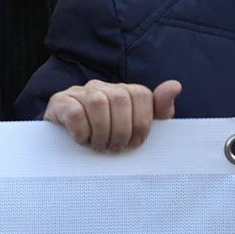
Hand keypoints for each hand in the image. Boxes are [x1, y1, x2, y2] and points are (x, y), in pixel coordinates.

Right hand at [43, 79, 179, 153]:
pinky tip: (82, 140)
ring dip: (102, 133)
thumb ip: (159, 109)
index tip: (134, 144)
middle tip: (115, 148)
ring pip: (97, 102)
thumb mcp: (138, 127)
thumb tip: (175, 85)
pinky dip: (82, 132)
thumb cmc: (109, 137)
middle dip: (122, 131)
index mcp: (123, 91)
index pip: (141, 94)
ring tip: (100, 146)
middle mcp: (101, 87)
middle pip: (120, 98)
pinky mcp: (59, 102)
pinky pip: (74, 112)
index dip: (142, 123)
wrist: (68, 144)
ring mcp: (79, 92)